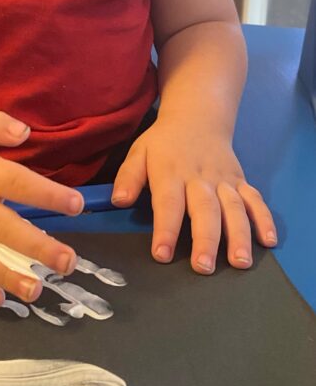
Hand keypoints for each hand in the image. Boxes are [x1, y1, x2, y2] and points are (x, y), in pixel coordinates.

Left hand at [111, 116, 277, 273]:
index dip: (166, 230)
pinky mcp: (240, 181)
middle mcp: (200, 179)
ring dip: (238, 235)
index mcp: (171, 174)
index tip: (162, 254)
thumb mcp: (139, 152)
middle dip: (205, 240)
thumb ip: (128, 177)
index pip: (168, 204)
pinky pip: (255, 200)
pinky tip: (267, 241)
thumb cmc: (164, 143)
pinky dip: (264, 220)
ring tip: (240, 262)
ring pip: (234, 208)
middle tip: (204, 267)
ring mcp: (224, 181)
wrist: (197, 118)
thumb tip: (119, 200)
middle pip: (205, 210)